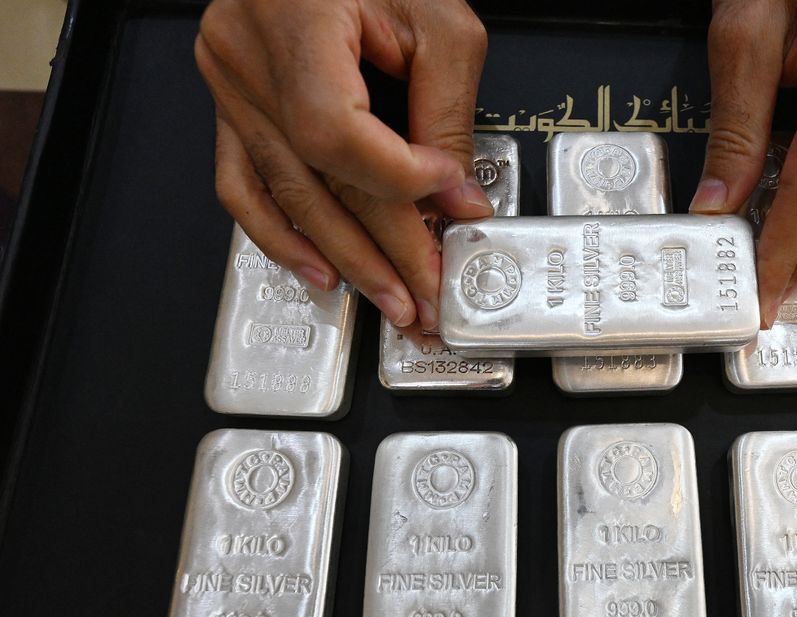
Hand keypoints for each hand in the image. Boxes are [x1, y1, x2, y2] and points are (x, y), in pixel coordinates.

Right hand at [195, 0, 492, 333]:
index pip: (335, 131)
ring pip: (287, 193)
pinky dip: (281, 236)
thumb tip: (457, 199)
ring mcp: (231, 85)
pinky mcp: (232, 105)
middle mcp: (248, 57)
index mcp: (293, 19)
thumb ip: (448, 111)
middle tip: (430, 294)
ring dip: (345, 257)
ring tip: (392, 300)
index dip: (398, 177)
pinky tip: (320, 271)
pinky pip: (244, 185)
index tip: (451, 195)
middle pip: (319, 177)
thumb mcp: (438, 20)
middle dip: (386, 247)